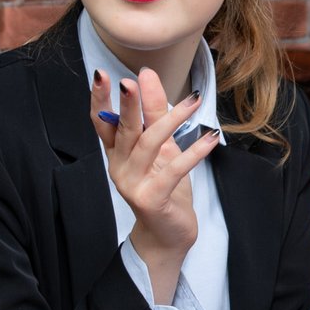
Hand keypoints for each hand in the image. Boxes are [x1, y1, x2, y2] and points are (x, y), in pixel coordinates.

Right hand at [90, 68, 218, 299]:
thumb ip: (154, 113)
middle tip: (132, 82)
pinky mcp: (152, 198)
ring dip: (171, 121)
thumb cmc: (163, 186)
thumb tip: (147, 75)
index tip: (101, 75)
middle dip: (128, 106)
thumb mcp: (161, 146)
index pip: (102, 122)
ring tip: (193, 101)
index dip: (99, 100)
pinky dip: (193, 152)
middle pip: (123, 131)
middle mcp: (119, 166)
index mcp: (116, 152)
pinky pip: (173, 171)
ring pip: (148, 146)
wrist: (167, 234)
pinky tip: (209, 138)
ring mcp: (133, 184)